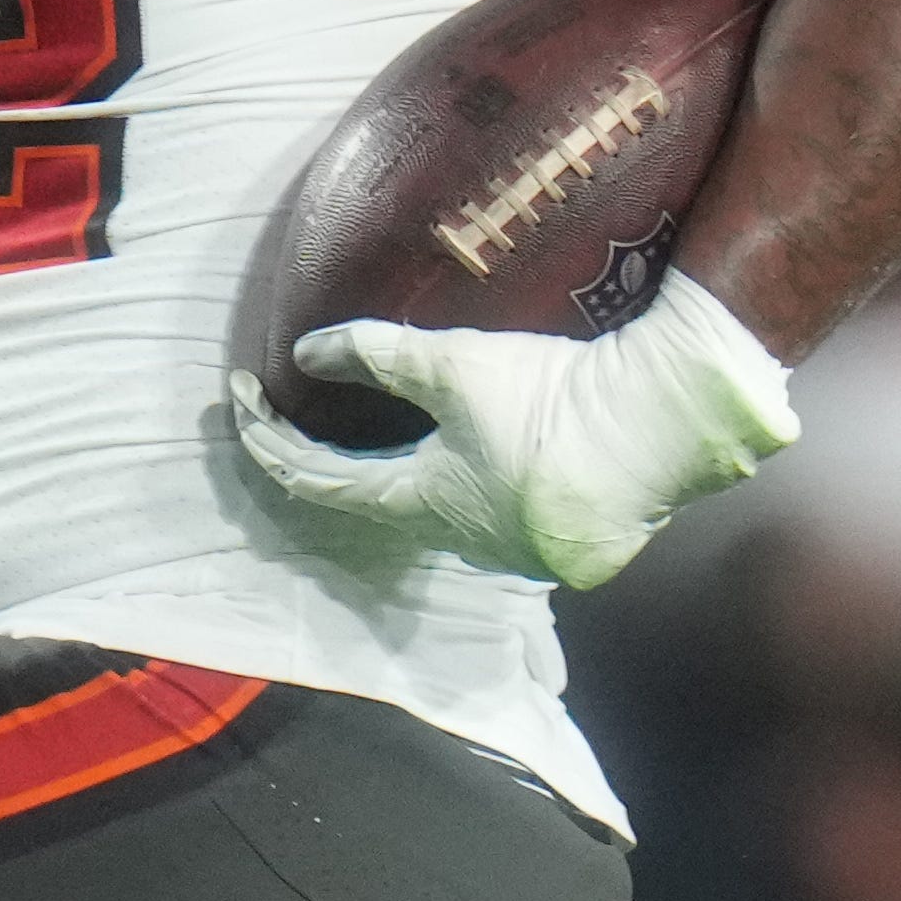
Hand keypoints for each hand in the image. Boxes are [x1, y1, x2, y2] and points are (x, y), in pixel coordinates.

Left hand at [227, 269, 797, 591]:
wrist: (659, 431)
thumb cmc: (549, 403)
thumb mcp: (455, 369)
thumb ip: (378, 358)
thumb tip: (307, 354)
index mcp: (422, 505)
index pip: (318, 485)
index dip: (270, 445)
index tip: (240, 403)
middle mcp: (459, 540)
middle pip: (370, 505)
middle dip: (323, 462)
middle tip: (293, 416)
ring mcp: (513, 546)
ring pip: (431, 509)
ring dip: (393, 472)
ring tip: (377, 429)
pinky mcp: (559, 533)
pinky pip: (486, 508)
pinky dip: (453, 477)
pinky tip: (473, 448)